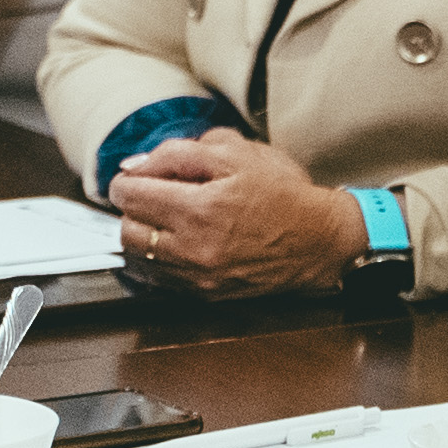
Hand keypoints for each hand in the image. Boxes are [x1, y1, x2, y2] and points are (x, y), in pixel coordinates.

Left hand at [109, 130, 368, 295]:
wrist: (320, 240)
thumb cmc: (283, 193)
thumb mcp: (237, 153)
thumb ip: (179, 152)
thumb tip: (137, 166)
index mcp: (201, 207)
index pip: (130, 194)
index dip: (128, 180)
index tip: (137, 177)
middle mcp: (195, 247)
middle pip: (127, 229)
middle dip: (132, 208)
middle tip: (150, 196)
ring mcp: (198, 276)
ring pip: (137, 258)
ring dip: (142, 234)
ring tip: (163, 220)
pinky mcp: (205, 294)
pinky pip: (158, 279)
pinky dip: (157, 259)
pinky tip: (175, 243)